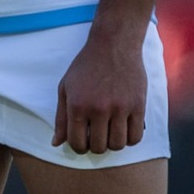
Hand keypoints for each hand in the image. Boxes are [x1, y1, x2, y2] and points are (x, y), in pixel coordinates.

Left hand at [52, 26, 146, 155]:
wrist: (114, 45)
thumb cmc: (86, 67)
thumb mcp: (65, 89)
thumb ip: (61, 118)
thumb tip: (55, 143)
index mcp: (78, 105)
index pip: (77, 143)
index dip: (79, 147)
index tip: (82, 141)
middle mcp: (99, 109)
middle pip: (99, 147)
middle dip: (95, 146)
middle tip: (97, 136)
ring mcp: (121, 107)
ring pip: (118, 145)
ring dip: (113, 144)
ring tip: (110, 132)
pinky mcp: (138, 105)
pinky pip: (136, 136)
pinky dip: (130, 139)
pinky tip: (124, 129)